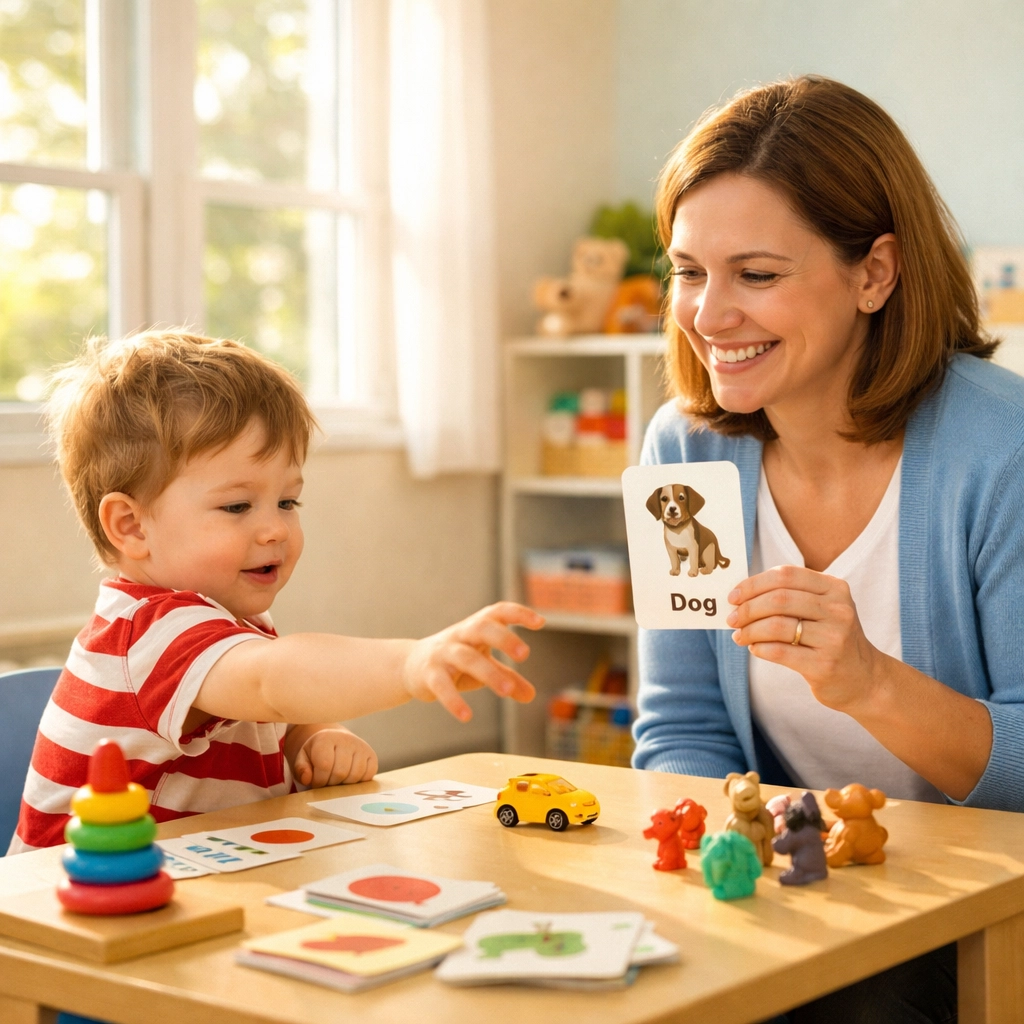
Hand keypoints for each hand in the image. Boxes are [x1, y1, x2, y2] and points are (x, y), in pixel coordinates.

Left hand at [291, 727, 377, 786]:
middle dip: (331, 783)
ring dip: (345, 784)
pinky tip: (349, 777)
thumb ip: (301, 769)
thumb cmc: (317, 753)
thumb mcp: (304, 758)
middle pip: (341, 772)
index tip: (316, 782)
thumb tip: (307, 779)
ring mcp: (361, 746)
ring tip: (337, 779)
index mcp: (326, 738)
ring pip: (355, 775)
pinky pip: (368, 775)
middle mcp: (346, 739)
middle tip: (327, 781)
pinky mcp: (372, 755)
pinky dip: (359, 781)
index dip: (319, 780)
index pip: (325, 766)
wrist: (334, 741)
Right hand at [403, 602, 544, 721]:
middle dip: (504, 638)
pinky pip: (442, 685)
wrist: (410, 665)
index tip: (540, 622)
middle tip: (525, 654)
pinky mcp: (429, 673)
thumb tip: (531, 696)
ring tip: (507, 691)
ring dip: (489, 673)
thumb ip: (507, 677)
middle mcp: (460, 635)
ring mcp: (443, 652)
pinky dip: (454, 700)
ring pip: (466, 657)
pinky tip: (467, 716)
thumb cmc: (455, 662)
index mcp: (476, 627)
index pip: (498, 612)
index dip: (518, 613)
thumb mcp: (483, 665)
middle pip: (482, 628)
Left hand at [726, 565, 881, 713]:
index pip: (785, 575)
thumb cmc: (830, 638)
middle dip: (748, 608)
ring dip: (750, 630)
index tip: (734, 596)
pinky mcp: (825, 665)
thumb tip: (740, 596)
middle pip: (779, 598)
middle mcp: (838, 610)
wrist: (864, 679)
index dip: (754, 584)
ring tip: (739, 636)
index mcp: (834, 588)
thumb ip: (789, 597)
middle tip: (732, 618)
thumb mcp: (821, 609)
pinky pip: (780, 651)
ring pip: (777, 626)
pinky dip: (760, 648)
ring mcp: (834, 638)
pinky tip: (754, 648)